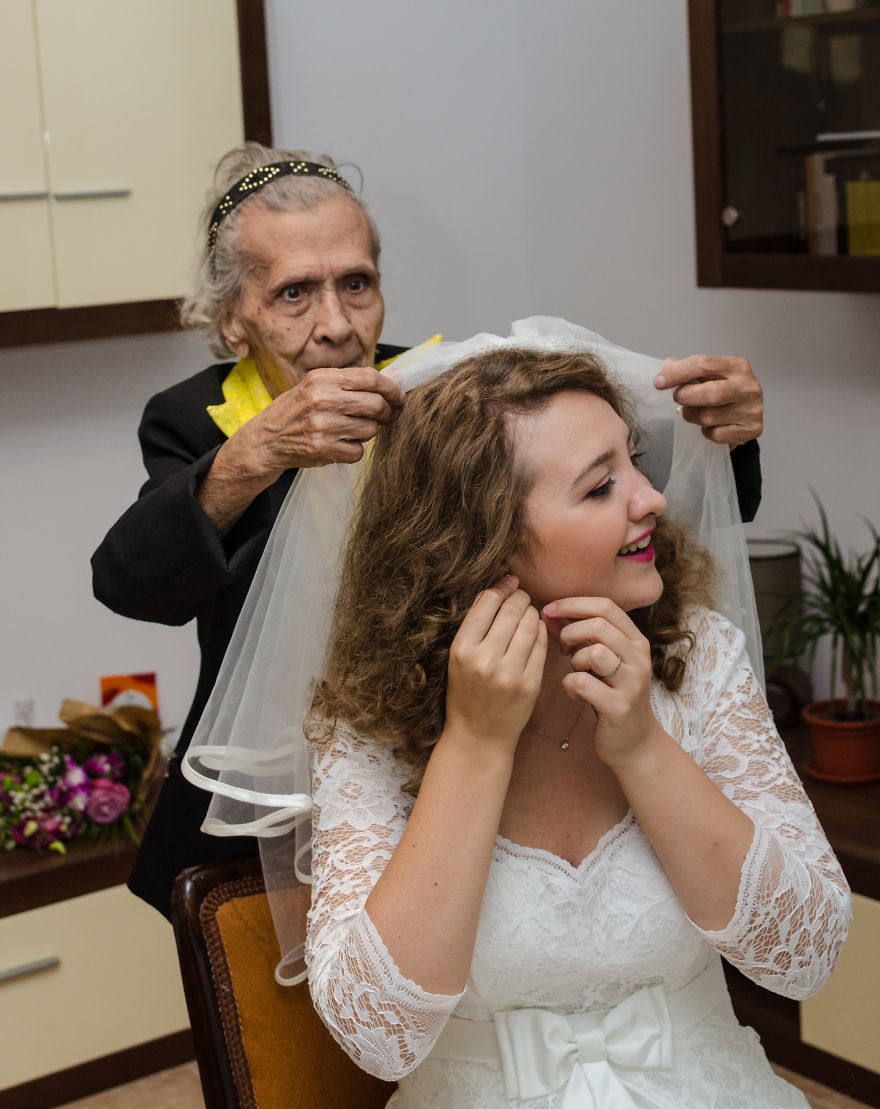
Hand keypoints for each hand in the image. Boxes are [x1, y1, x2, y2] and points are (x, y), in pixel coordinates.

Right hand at [231, 365, 404, 478]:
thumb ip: (353, 382)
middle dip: (385, 413)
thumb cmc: (296, 411)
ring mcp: (322, 426)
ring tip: (351, 429)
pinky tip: (340, 444)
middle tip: (383, 417)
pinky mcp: (323, 450)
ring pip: (370, 429)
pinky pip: (358, 451)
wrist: (266, 440)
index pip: (370, 378)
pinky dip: (354, 450)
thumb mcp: (317, 386)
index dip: (391, 388)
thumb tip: (396, 377)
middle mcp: (322, 400)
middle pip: (375, 405)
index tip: (399, 396)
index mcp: (322, 379)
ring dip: (368, 432)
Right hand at [446, 577, 546, 751]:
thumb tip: (499, 587)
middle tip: (522, 596)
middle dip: (520, 597)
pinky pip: (541, 645)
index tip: (508, 584)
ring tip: (529, 613)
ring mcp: (509, 673)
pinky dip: (541, 631)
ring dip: (532, 612)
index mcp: (462, 649)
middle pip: (511, 610)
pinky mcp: (530, 684)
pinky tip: (536, 631)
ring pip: (529, 624)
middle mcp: (484, 660)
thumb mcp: (458, 657)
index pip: (487, 602)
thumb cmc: (466, 693)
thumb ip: (475, 625)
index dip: (501, 587)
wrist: (478, 736)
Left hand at [545, 596, 661, 768]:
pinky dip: (570, 684)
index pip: (606, 606)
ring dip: (574, 660)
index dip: (573, 604)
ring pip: (594, 652)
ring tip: (575, 671)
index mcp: (636, 641)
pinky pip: (583, 683)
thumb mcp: (604, 661)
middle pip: (598, 625)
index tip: (550, 610)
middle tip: (562, 648)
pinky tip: (574, 692)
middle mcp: (639, 658)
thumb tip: (550, 613)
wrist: (635, 743)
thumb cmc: (612, 695)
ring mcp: (632, 683)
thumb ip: (582, 637)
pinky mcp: (619, 707)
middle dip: (570, 632)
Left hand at [653, 354, 762, 446]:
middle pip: (710, 392)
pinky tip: (712, 426)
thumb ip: (688, 370)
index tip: (659, 382)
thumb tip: (666, 365)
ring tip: (696, 412)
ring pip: (709, 416)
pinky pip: (716, 434)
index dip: (677, 373)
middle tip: (678, 398)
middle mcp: (749, 386)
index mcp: (738, 366)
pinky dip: (707, 432)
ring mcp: (752, 409)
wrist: (748, 414)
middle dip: (686, 397)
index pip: (703, 364)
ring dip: (693, 416)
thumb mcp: (709, 376)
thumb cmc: (725, 391)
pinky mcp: (752, 429)